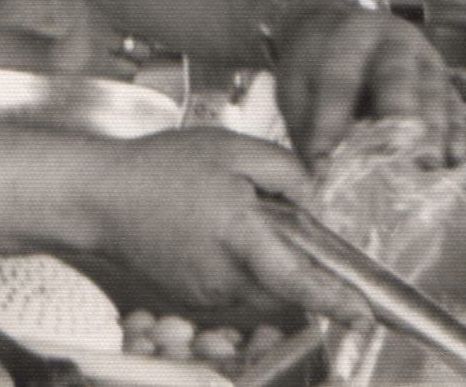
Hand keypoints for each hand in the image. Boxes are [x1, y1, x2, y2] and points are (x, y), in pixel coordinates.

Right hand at [92, 128, 373, 325]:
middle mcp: (222, 275)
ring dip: (264, 261)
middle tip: (272, 216)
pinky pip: (233, 287)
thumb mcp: (233, 147)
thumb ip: (285, 172)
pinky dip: (237, 264)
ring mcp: (204, 293)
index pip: (296, 279)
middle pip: (284, 286)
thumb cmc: (162, 167)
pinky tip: (210, 227)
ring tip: (229, 212)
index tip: (365, 318)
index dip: (334, 300)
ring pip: (260, 288)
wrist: (100, 196)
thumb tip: (315, 204)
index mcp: (237, 234)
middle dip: (295, 262)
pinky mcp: (190, 298)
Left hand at [268, 0, 465, 166]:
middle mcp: (388, 42)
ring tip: (429, 167)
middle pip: (396, 76)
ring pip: (431, 89)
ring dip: (433, 130)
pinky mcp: (440, 75)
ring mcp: (420, 56)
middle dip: (398, 114)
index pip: (338, 82)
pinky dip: (455, 130)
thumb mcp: (296, 86)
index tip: (324, 161)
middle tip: (398, 153)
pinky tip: (454, 157)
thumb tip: (321, 175)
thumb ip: (306, 127)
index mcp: (345, 40)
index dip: (331, 123)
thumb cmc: (315, 61)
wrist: (335, 23)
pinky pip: (452, 101)